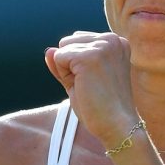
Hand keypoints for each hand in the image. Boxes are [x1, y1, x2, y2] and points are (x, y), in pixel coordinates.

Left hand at [45, 31, 138, 146]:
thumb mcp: (81, 80)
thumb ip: (65, 63)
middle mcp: (112, 39)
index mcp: (116, 42)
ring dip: (68, 71)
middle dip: (71, 65)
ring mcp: (102, 46)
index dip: (78, 65)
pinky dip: (64, 75)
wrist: (117, 125)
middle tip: (92, 86)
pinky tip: (83, 87)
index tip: (97, 81)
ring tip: (89, 86)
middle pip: (68, 42)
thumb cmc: (102, 106)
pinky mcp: (90, 56)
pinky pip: (58, 57)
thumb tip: (48, 50)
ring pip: (62, 49)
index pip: (78, 41)